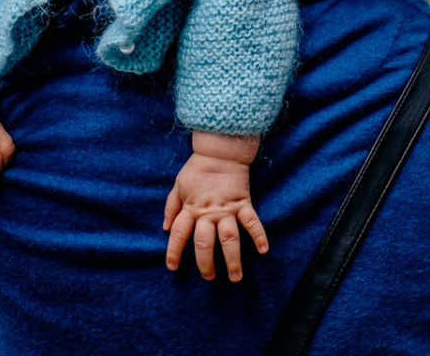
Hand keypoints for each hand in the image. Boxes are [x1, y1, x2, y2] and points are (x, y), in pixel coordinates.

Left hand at [163, 132, 267, 280]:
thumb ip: (171, 207)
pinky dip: (259, 235)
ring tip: (235, 277)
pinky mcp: (243, 202)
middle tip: (209, 278)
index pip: (178, 234)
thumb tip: (164, 228)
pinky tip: (264, 250)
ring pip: (229, 238)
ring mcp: (227, 209)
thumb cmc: (197, 168)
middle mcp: (208, 212)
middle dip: (205, 263)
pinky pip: (252, 221)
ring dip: (232, 258)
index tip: (172, 267)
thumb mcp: (178, 185)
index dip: (173, 251)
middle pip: (204, 243)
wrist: (220, 151)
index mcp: (190, 208)